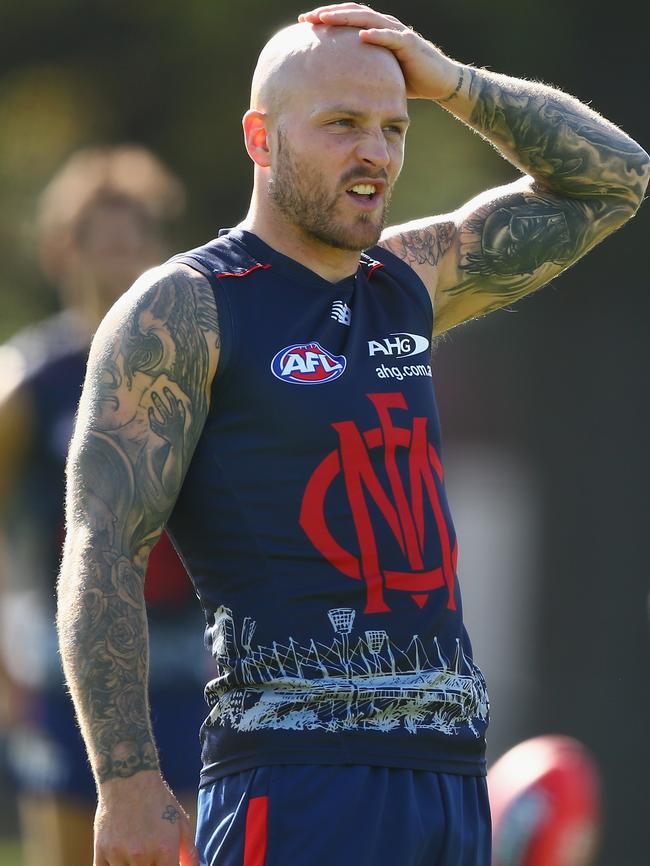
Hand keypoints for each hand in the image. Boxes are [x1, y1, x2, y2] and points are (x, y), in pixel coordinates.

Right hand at [94, 771, 199, 865]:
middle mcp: (142, 855)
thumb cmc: (158, 800)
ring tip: (137, 854)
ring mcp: (119, 854)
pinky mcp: (101, 851)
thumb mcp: (181, 822)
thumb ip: (189, 852)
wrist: (130, 778)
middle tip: (152, 858)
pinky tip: (122, 858)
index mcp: (165, 849)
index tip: (165, 863)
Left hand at [298, 3, 460, 99]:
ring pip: (368, 19)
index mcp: (376, 31)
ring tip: (325, 19)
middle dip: (329, 14)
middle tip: (306, 19)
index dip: (327, 19)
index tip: (304, 24)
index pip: (347, 19)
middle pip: (353, 13)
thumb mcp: (379, 74)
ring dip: (346, 18)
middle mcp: (385, 27)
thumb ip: (361, 71)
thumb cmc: (409, 79)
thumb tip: (336, 85)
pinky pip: (391, 37)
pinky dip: (376, 34)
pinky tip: (361, 34)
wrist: (440, 82)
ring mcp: (398, 33)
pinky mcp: (410, 44)